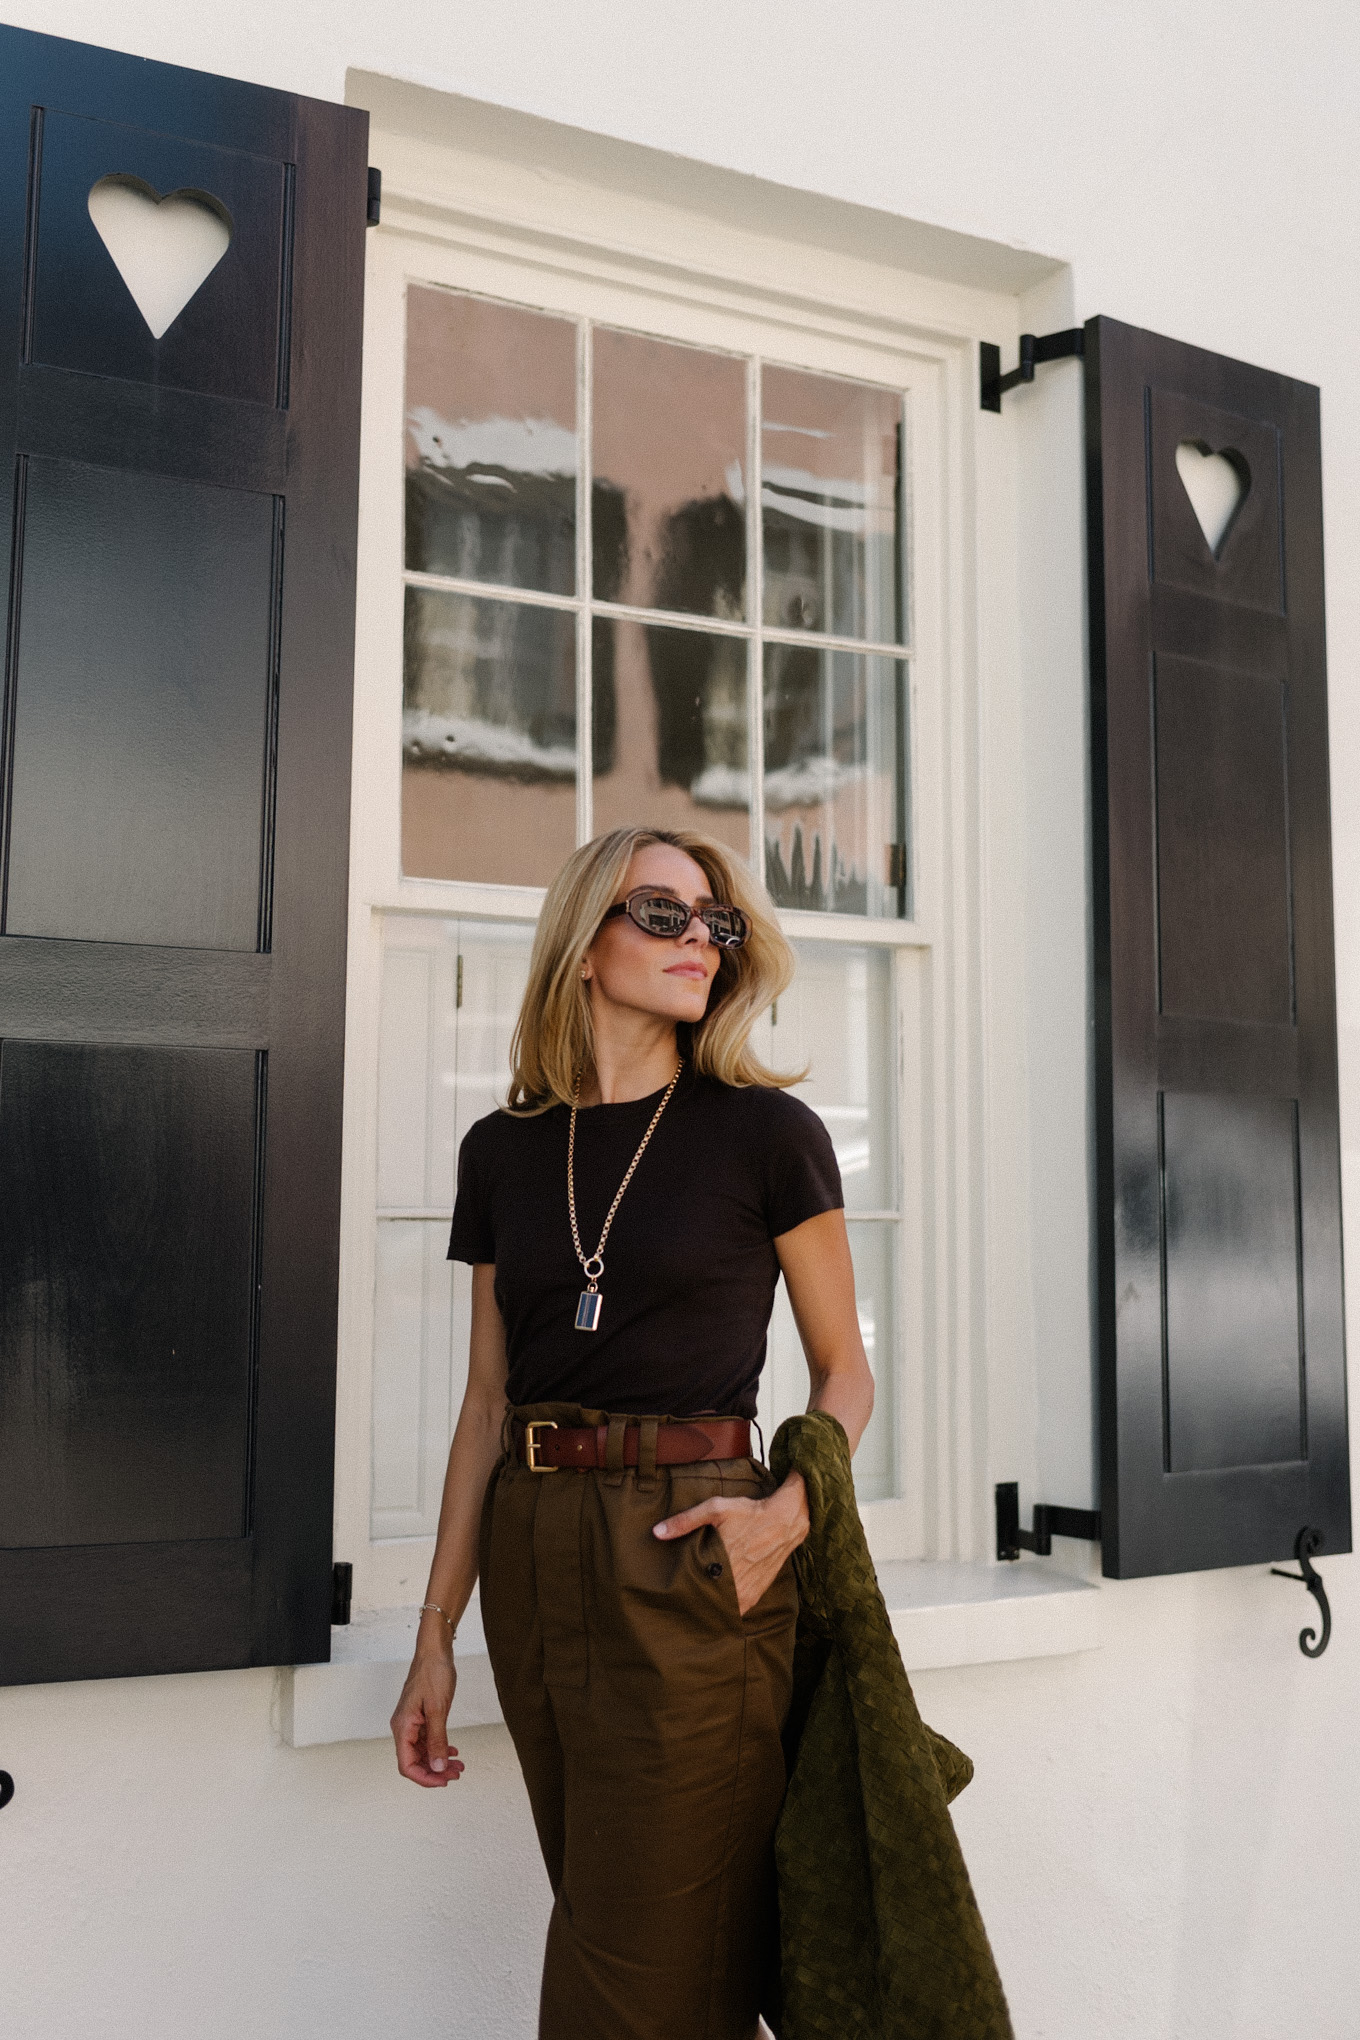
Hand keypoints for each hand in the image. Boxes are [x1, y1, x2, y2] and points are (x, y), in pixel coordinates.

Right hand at [391, 1642, 463, 1786]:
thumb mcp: (438, 1708)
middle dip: (435, 1771)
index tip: (444, 1781)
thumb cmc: (433, 1672)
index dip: (425, 1778)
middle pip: (415, 1761)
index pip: (407, 1765)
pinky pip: (427, 1740)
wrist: (435, 1650)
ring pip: (423, 1752)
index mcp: (403, 1727)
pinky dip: (440, 1748)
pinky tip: (453, 1750)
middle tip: (456, 1774)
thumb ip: (437, 1739)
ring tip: (459, 1765)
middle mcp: (404, 1727)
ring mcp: (412, 1722)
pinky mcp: (420, 1717)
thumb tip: (437, 1766)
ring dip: (439, 1761)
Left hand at [654, 1471, 808, 1614]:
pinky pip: (737, 1610)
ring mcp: (746, 1592)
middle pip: (705, 1603)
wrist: (785, 1521)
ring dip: (710, 1609)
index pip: (693, 1589)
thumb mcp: (715, 1509)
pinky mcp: (756, 1595)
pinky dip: (727, 1609)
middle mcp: (734, 1582)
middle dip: (692, 1603)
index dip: (679, 1593)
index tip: (669, 1593)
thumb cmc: (748, 1513)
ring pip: (721, 1611)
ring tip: (696, 1606)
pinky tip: (717, 1604)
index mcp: (720, 1563)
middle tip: (679, 1602)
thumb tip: (656, 1533)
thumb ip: (685, 1521)